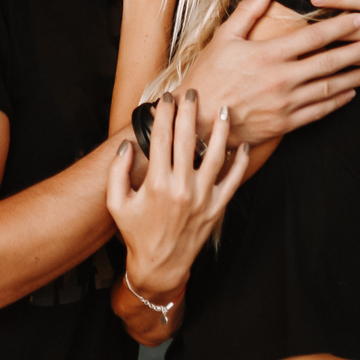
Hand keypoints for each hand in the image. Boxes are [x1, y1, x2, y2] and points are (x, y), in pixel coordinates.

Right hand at [106, 90, 250, 299]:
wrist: (160, 265)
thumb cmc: (136, 233)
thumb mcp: (116, 204)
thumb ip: (117, 172)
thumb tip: (126, 145)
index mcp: (156, 184)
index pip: (161, 139)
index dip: (164, 115)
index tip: (165, 98)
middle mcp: (181, 188)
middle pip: (189, 140)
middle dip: (190, 112)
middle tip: (193, 93)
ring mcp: (202, 198)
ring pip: (215, 155)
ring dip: (220, 130)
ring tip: (223, 109)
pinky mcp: (216, 208)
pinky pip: (233, 180)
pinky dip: (240, 162)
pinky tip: (242, 145)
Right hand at [183, 0, 359, 146]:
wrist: (198, 122)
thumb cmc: (208, 76)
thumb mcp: (223, 39)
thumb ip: (248, 12)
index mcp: (268, 55)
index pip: (313, 37)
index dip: (340, 26)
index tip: (359, 16)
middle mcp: (282, 79)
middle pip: (329, 62)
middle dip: (358, 50)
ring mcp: (286, 104)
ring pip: (329, 88)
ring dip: (354, 76)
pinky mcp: (285, 124)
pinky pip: (319, 111)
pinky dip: (338, 101)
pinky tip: (351, 93)